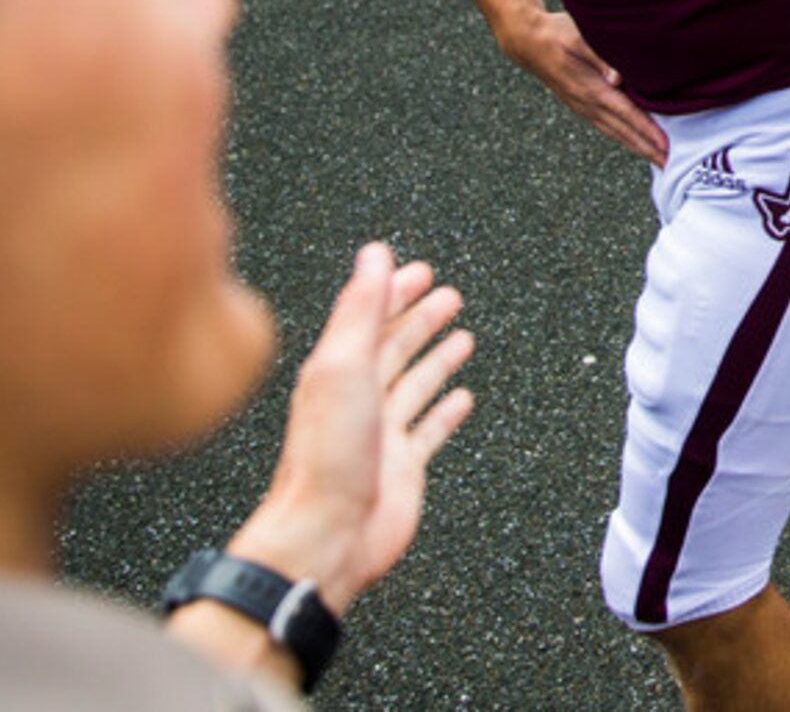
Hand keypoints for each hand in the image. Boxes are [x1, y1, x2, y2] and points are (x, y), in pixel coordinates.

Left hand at [224, 241, 475, 614]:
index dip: (394, 292)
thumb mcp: (343, 367)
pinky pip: (430, 430)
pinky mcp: (403, 467)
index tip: (421, 271)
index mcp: (337, 371)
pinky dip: (446, 411)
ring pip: (415, 385)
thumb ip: (361, 308)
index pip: (370, 319)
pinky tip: (462, 399)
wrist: (327, 534)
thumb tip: (374, 254)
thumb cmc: (327, 457)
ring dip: (437, 358)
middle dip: (421, 319)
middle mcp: (358, 399)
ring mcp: (382, 434)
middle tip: (450, 296)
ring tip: (462, 338)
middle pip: (395, 348)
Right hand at [496, 8, 667, 163]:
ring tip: (655, 160)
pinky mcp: (578, 104)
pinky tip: (631, 142)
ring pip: (614, 132)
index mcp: (591, 89)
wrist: (527, 41)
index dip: (647, 131)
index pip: (627, 114)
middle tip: (669, 164)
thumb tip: (617, 78)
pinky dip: (621, 138)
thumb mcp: (580, 39)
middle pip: (623, 131)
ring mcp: (582, 107)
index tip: (665, 146)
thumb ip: (601, 58)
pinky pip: (604, 127)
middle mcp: (587, 104)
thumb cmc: (557, 34)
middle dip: (647, 148)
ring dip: (636, 147)